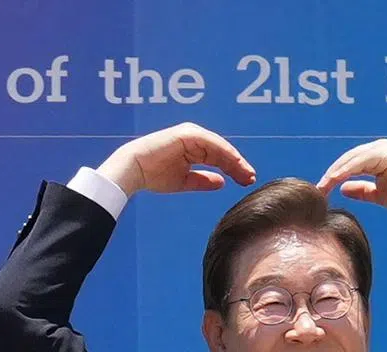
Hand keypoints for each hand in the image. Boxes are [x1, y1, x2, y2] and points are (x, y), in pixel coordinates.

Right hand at [97, 123, 255, 198]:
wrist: (134, 169)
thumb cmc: (154, 175)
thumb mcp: (184, 181)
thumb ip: (203, 180)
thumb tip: (222, 182)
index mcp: (194, 148)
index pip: (219, 158)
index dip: (234, 169)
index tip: (247, 181)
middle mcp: (195, 138)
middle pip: (223, 152)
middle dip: (238, 165)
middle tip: (251, 178)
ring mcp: (192, 134)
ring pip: (220, 147)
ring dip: (234, 160)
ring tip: (246, 173)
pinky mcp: (188, 134)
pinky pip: (211, 143)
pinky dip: (223, 153)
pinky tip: (234, 163)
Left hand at [316, 139, 386, 215]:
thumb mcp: (378, 195)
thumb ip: (361, 190)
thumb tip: (342, 188)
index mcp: (376, 157)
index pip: (348, 165)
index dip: (333, 177)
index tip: (320, 191)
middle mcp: (378, 149)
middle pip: (347, 160)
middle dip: (330, 174)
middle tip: (316, 189)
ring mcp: (383, 149)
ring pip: (351, 159)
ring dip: (335, 172)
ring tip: (322, 186)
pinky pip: (361, 161)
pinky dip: (347, 169)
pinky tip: (335, 180)